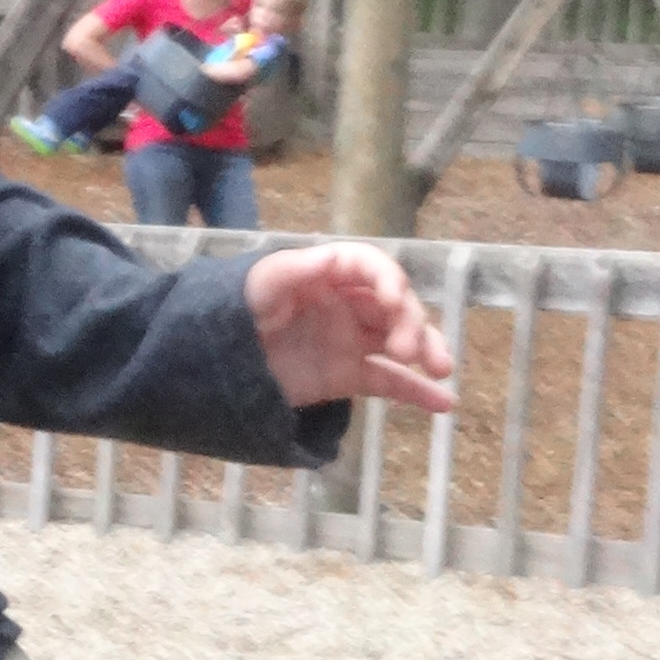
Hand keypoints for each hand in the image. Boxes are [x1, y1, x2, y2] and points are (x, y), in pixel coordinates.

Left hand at [245, 240, 454, 415]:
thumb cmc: (233, 311)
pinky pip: (390, 382)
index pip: (371, 268)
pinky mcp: (348, 375)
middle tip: (405, 350)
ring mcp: (352, 341)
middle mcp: (348, 304)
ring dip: (428, 350)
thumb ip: (293, 270)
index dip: (388, 281)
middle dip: (410, 322)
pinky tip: (445, 404)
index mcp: (329, 275)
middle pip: (394, 306)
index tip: (393, 302)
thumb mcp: (258, 286)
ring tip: (441, 369)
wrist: (214, 362)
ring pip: (402, 341)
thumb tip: (332, 255)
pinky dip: (418, 393)